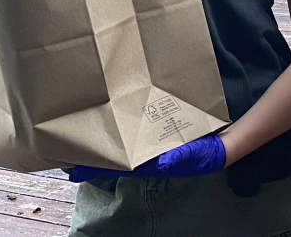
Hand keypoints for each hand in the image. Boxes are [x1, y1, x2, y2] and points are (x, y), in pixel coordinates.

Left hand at [68, 134, 226, 182]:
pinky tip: (114, 123)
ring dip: (105, 140)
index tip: (71, 168)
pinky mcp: (157, 134)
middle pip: (112, 156)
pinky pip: (134, 133)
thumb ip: (178, 158)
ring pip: (121, 144)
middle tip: (68, 146)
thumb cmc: (206, 153)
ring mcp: (149, 145)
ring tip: (85, 132)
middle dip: (92, 152)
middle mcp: (144, 155)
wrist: (222, 144)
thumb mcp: (194, 156)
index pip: (114, 167)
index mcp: (149, 163)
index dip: (93, 168)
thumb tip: (159, 161)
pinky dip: (121, 130)